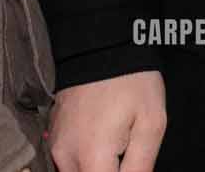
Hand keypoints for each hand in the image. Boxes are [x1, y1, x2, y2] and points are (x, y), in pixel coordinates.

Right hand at [47, 70, 166, 171]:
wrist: (101, 45)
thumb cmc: (132, 83)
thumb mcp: (151, 124)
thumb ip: (141, 168)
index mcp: (91, 158)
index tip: (132, 164)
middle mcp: (65, 158)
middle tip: (127, 153)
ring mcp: (55, 148)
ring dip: (98, 168)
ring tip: (117, 146)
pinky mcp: (52, 137)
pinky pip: (68, 164)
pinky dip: (85, 162)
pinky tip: (104, 142)